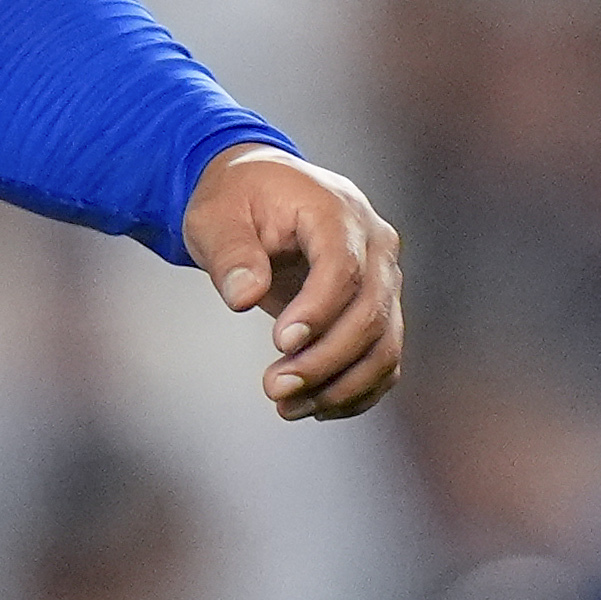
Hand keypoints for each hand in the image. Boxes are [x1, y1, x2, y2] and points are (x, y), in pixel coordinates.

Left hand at [181, 144, 403, 420]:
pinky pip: (383, 360)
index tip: (280, 342)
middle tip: (274, 388)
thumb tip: (243, 297)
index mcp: (337, 211)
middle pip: (371, 313)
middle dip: (325, 359)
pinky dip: (355, 391)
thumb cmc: (236, 199)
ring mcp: (385, 280)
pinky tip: (313, 408)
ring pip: (384, 345)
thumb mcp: (215, 214)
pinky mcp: (381, 310)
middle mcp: (376, 246)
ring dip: (341, 385)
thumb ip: (229, 252)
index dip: (318, 310)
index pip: (344, 267)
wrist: (262, 191)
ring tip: (287, 406)